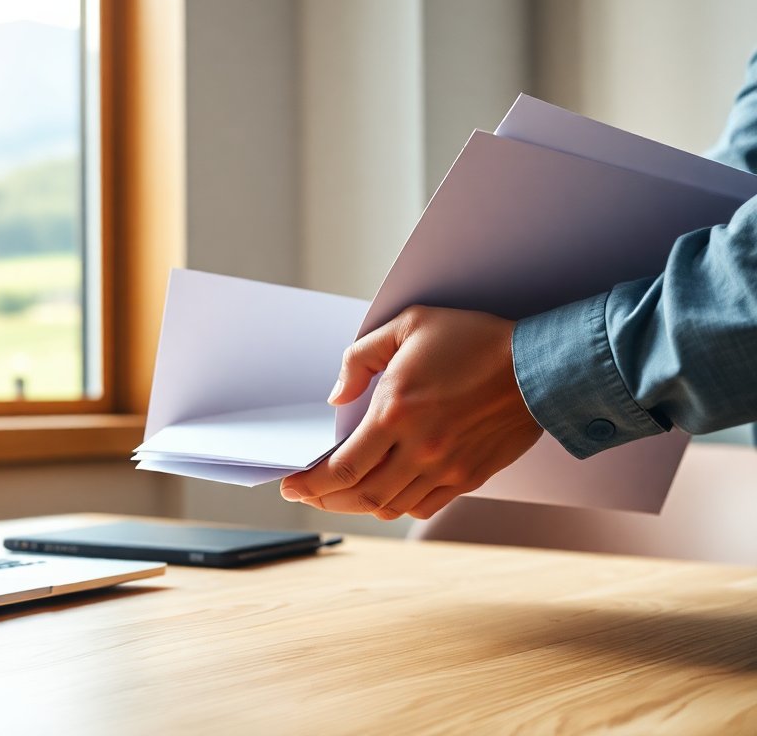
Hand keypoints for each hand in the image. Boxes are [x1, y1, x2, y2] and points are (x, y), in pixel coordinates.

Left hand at [280, 306, 542, 519]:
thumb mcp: (409, 326)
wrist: (540, 366)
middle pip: (359, 495)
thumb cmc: (474, 341)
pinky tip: (383, 493)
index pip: (342, 468)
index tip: (292, 485)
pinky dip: (396, 506)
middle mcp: (418, 449)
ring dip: (357, 505)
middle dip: (325, 499)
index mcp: (396, 413)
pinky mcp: (468, 477)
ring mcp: (445, 468)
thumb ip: (361, 358)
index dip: (310, 484)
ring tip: (339, 495)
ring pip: (388, 506)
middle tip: (308, 494)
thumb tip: (337, 396)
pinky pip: (421, 507)